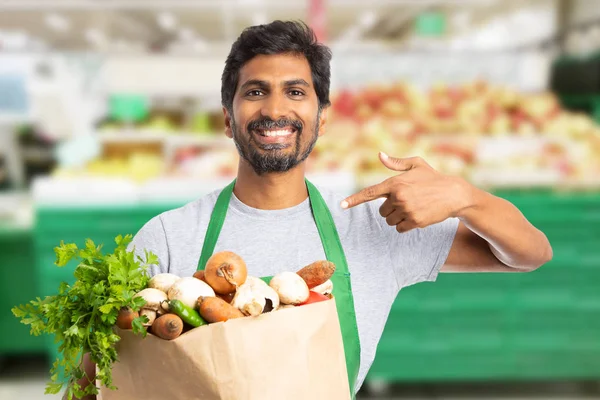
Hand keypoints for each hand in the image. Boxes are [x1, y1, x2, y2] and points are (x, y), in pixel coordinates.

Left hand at [341, 152, 472, 232]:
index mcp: (395, 182)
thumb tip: (380, 155)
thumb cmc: (433, 178)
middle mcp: (398, 196)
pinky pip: (400, 228)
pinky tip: (417, 215)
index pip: (370, 193)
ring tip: (413, 207)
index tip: (341, 206)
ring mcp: (406, 209)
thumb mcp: (416, 165)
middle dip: (390, 208)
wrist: (454, 194)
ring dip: (397, 217)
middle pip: (381, 211)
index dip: (354, 200)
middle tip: (407, 201)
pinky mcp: (415, 221)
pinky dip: (405, 225)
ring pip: (389, 220)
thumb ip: (396, 163)